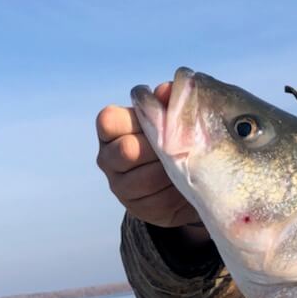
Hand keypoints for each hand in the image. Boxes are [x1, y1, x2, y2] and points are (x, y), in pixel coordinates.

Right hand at [96, 81, 204, 234]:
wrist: (185, 180)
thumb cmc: (174, 139)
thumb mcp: (172, 119)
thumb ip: (168, 102)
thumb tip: (166, 89)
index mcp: (113, 129)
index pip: (109, 120)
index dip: (135, 120)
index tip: (158, 122)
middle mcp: (108, 157)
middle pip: (127, 150)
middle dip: (158, 149)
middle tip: (180, 147)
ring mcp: (119, 185)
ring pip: (142, 179)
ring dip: (170, 172)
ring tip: (188, 166)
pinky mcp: (136, 207)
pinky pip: (156, 201)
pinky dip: (175, 193)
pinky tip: (186, 185)